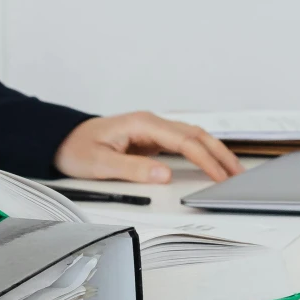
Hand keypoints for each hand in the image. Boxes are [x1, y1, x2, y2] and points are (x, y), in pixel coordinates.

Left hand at [54, 112, 243, 184]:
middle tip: (238, 175)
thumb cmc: (77, 148)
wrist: (61, 140)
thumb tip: (165, 174)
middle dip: (220, 154)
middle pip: (196, 135)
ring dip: (215, 152)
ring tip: (233, 172)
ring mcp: (153, 131)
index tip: (219, 175)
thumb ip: (133, 169)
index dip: (205, 159)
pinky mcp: (152, 140)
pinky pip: (184, 144)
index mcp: (142, 124)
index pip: (184, 141)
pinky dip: (202, 153)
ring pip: (194, 137)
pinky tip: (212, 164)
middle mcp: (151, 123)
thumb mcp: (100, 163)